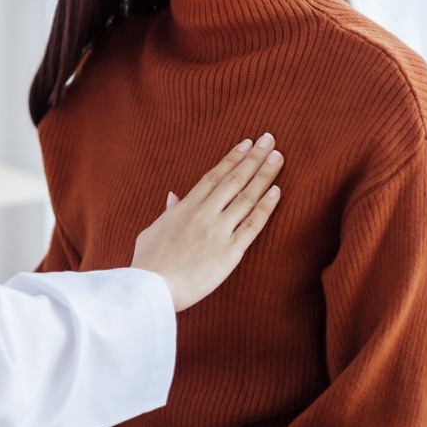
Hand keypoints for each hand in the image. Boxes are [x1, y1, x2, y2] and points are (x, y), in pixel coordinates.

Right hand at [131, 134, 282, 311]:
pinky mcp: (230, 251)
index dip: (232, 158)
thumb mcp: (152, 231)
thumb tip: (173, 197)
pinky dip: (266, 206)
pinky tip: (277, 191)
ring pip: (246, 197)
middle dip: (254, 158)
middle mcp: (204, 213)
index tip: (246, 144)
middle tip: (270, 140)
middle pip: (234, 179)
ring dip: (264, 175)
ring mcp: (218, 230)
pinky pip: (252, 224)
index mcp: (185, 207)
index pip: (214, 176)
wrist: (151, 286)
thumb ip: (168, 212)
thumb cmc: (148, 262)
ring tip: (278, 157)